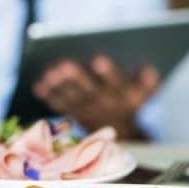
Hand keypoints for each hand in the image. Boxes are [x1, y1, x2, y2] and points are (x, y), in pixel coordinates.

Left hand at [31, 55, 158, 138]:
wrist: (117, 129)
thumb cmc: (129, 98)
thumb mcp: (143, 93)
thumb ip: (147, 82)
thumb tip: (149, 69)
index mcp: (124, 95)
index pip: (117, 82)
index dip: (108, 72)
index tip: (98, 59)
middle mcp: (104, 103)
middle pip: (89, 89)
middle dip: (76, 78)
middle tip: (64, 65)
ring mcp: (86, 109)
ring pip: (71, 97)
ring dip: (59, 86)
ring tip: (49, 74)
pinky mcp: (71, 111)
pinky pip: (59, 104)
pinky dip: (48, 96)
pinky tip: (39, 85)